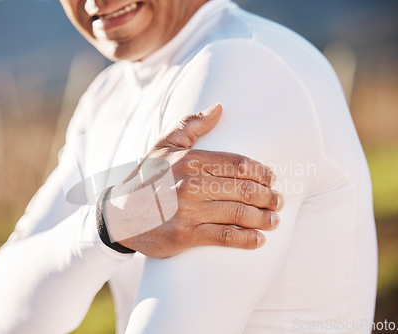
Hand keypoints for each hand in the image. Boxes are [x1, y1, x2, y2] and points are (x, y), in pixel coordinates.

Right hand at [103, 104, 283, 257]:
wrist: (119, 215)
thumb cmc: (147, 178)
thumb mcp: (164, 146)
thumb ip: (191, 125)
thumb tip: (219, 107)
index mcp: (190, 160)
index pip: (239, 164)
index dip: (262, 172)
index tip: (271, 178)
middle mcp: (191, 184)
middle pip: (245, 189)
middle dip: (269, 196)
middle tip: (278, 201)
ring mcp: (189, 211)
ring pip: (240, 214)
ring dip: (264, 218)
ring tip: (274, 220)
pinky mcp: (186, 236)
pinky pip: (225, 237)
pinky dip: (247, 240)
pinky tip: (259, 240)